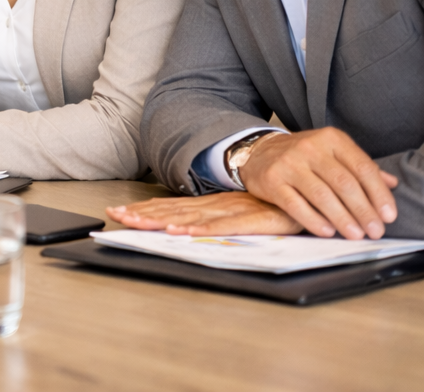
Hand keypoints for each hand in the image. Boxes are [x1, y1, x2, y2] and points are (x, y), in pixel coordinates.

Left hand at [106, 191, 303, 235]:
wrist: (309, 194)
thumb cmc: (273, 207)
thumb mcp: (238, 212)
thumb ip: (214, 219)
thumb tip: (184, 226)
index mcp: (211, 204)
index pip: (170, 208)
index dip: (143, 211)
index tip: (118, 213)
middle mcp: (216, 205)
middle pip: (173, 212)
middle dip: (142, 215)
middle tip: (116, 216)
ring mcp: (233, 210)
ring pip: (191, 217)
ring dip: (163, 221)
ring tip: (138, 223)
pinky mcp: (253, 220)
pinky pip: (223, 226)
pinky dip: (202, 229)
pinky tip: (183, 232)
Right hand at [238, 128, 399, 239]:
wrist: (258, 151)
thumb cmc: (303, 156)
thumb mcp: (333, 153)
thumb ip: (360, 167)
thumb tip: (392, 183)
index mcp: (331, 139)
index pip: (362, 168)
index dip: (378, 194)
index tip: (388, 216)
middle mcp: (310, 148)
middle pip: (344, 183)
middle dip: (363, 211)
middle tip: (374, 231)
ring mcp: (288, 163)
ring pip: (321, 195)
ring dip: (342, 218)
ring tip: (355, 235)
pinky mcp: (271, 180)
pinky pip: (295, 204)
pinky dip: (313, 220)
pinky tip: (327, 231)